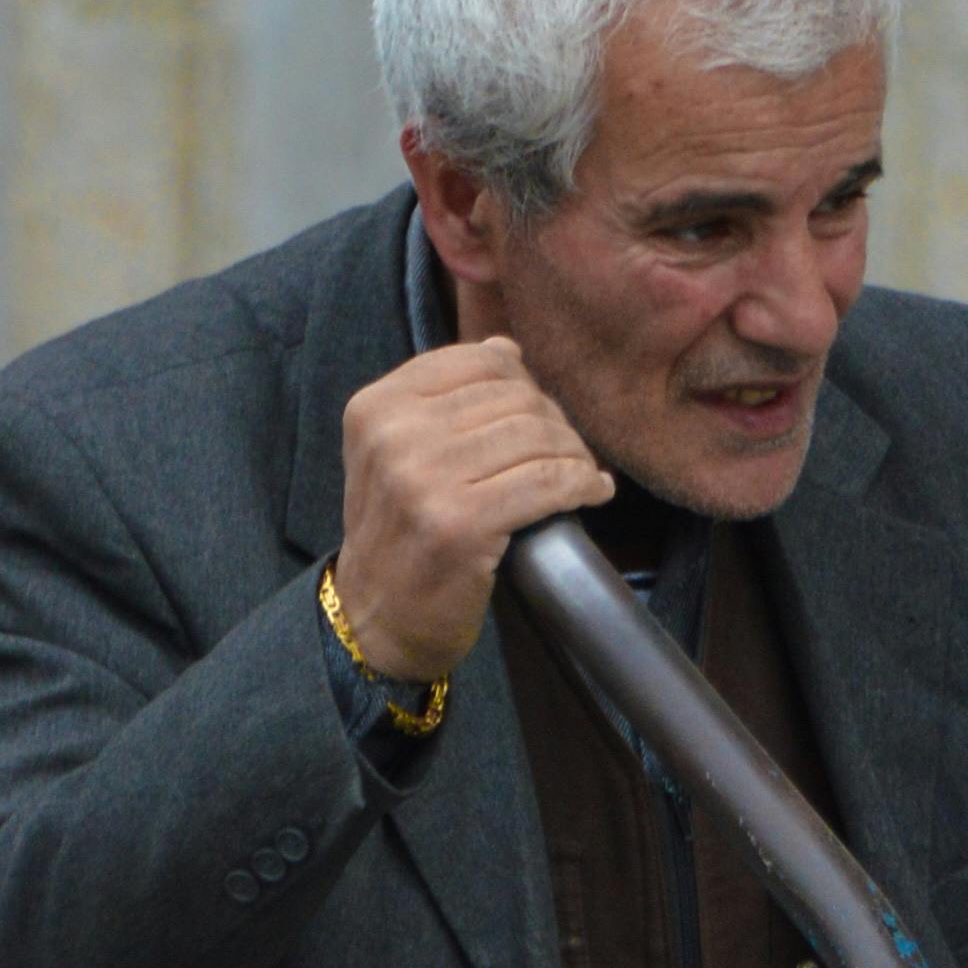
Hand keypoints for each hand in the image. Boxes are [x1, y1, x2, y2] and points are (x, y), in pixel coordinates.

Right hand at [333, 341, 613, 683]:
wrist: (378, 618)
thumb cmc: (400, 533)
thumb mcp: (397, 453)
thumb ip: (442, 399)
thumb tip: (505, 349)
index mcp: (375, 407)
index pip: (477, 362)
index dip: (524, 384)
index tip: (539, 416)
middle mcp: (393, 436)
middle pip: (513, 398)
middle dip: (555, 423)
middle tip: (569, 453)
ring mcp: (423, 481)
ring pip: (535, 437)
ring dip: (575, 455)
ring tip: (582, 474)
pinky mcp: (460, 525)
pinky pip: (547, 482)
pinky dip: (582, 484)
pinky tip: (592, 493)